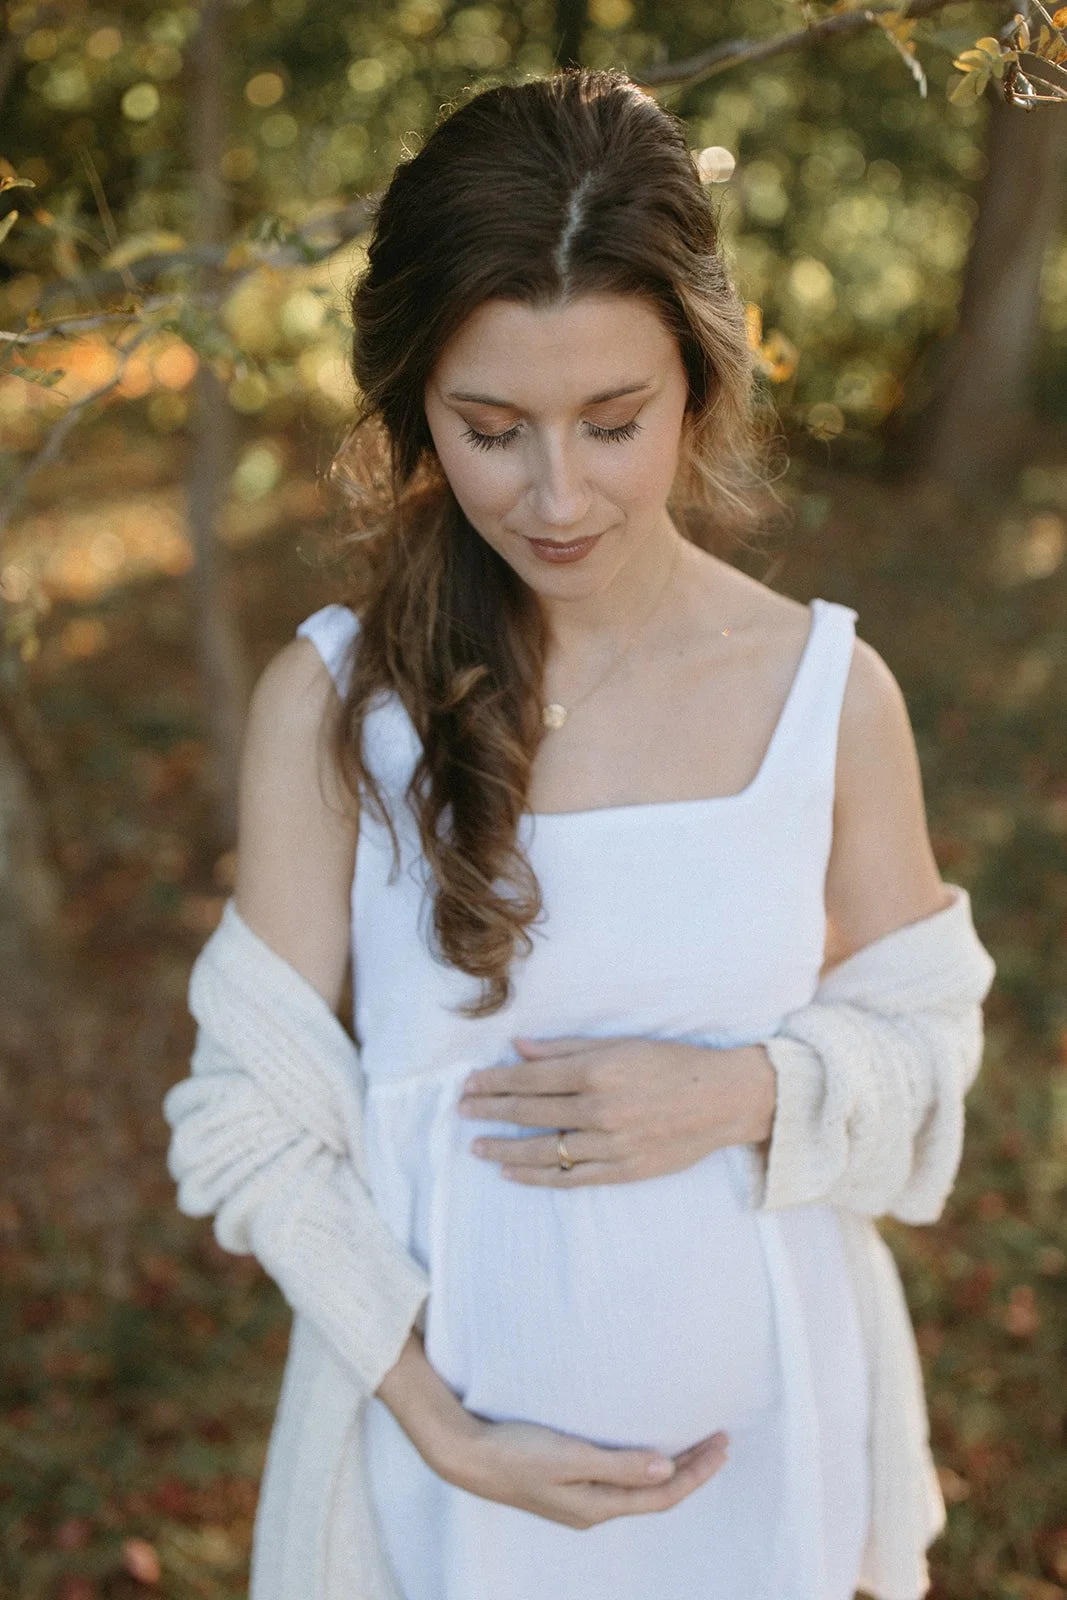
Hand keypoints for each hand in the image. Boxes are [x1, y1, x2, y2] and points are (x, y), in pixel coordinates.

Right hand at [375, 1328, 728, 1528]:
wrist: (465, 1454)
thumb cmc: (515, 1452)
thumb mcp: (570, 1457)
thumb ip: (619, 1465)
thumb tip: (667, 1469)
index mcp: (597, 1506)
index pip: (663, 1494)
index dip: (697, 1471)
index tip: (722, 1443)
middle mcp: (593, 1507)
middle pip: (656, 1492)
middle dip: (691, 1467)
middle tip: (720, 1439)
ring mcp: (579, 1497)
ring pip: (639, 1485)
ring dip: (669, 1464)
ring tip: (694, 1442)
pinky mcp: (566, 1481)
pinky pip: (620, 1477)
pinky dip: (642, 1462)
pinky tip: (644, 1447)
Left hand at [457, 1035, 775, 1185]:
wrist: (722, 1100)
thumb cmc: (672, 1064)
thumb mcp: (620, 1044)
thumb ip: (566, 1048)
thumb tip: (519, 1047)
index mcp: (597, 1072)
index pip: (531, 1078)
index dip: (495, 1082)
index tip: (470, 1084)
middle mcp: (599, 1110)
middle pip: (531, 1112)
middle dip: (491, 1111)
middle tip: (462, 1111)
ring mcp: (610, 1144)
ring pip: (543, 1150)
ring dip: (505, 1149)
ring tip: (477, 1146)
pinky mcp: (622, 1170)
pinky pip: (569, 1177)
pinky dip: (537, 1177)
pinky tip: (512, 1173)